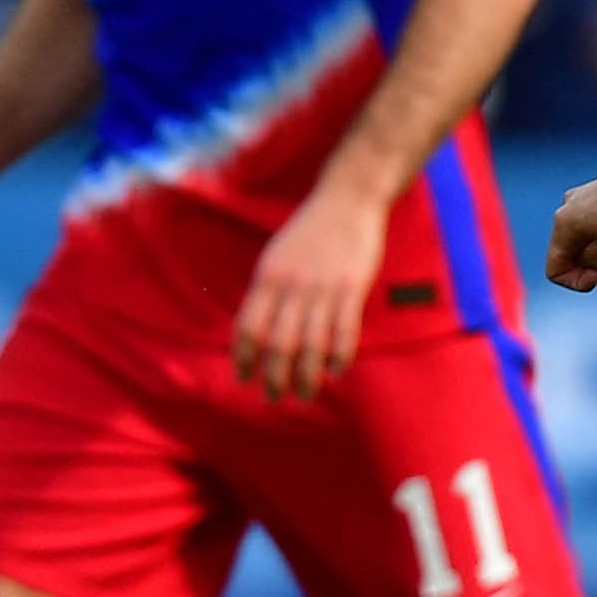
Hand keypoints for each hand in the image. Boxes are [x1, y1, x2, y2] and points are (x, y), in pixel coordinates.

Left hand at [234, 183, 386, 401]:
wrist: (347, 200)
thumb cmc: (310, 231)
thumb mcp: (277, 256)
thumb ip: (267, 291)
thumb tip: (257, 332)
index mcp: (269, 277)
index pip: (249, 327)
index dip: (244, 358)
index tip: (245, 378)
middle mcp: (292, 285)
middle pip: (278, 343)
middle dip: (274, 377)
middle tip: (274, 397)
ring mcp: (323, 288)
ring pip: (311, 345)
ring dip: (306, 376)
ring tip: (304, 394)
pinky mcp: (352, 289)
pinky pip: (344, 332)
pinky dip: (338, 357)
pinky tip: (335, 372)